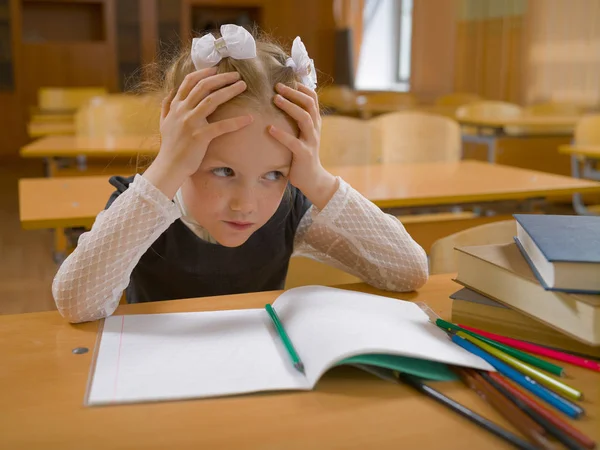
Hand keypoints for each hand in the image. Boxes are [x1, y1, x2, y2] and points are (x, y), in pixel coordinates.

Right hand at [144, 67, 252, 198]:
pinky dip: (236, 122)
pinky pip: (221, 126)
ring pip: (212, 100)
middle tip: (237, 75)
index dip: (204, 72)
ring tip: (243, 86)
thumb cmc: (170, 146)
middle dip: (221, 78)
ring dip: (229, 91)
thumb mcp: (163, 122)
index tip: (217, 68)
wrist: (169, 166)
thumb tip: (170, 93)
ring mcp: (191, 123)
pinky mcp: (200, 137)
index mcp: (176, 106)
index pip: (189, 81)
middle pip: (203, 86)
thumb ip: (167, 106)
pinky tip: (249, 119)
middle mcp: (182, 111)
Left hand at [269, 83, 337, 209]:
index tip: (287, 79)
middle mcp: (315, 129)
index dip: (301, 87)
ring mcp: (311, 141)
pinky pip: (293, 142)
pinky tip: (269, 128)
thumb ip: (296, 120)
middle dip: (293, 93)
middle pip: (308, 104)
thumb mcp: (303, 134)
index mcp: (315, 122)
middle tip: (277, 85)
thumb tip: (281, 102)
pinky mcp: (304, 154)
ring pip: (304, 118)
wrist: (313, 178)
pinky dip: (281, 134)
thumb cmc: (303, 154)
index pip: (312, 98)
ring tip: (275, 99)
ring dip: (289, 107)